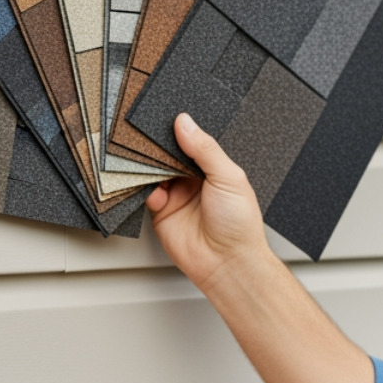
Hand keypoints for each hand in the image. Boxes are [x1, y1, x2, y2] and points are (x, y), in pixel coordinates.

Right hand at [147, 113, 273, 287]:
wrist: (227, 262)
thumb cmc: (239, 223)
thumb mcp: (228, 177)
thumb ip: (205, 150)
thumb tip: (186, 123)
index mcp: (213, 168)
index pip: (191, 143)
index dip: (179, 132)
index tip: (165, 119)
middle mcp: (194, 180)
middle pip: (169, 156)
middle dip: (158, 148)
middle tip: (147, 135)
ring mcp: (176, 196)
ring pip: (154, 173)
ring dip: (148, 166)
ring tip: (144, 158)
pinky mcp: (161, 213)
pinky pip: (145, 195)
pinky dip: (143, 189)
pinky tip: (152, 189)